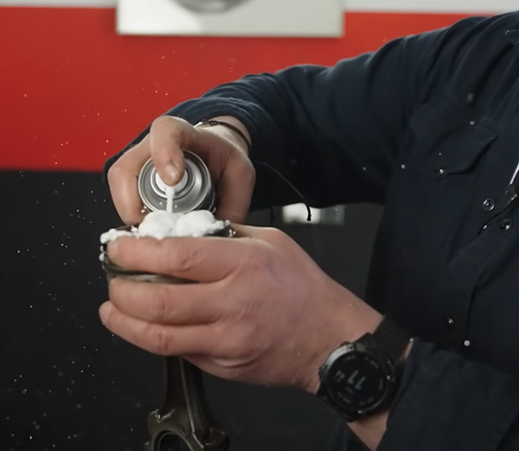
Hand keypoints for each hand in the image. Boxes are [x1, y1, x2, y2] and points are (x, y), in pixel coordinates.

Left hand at [98, 225, 381, 392]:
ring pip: (159, 337)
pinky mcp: (223, 365)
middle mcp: (233, 303)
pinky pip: (178, 353)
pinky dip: (153, 338)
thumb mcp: (271, 241)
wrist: (327, 337)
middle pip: (158, 301)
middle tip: (112, 276)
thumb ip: (227, 234)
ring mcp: (226, 340)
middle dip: (121, 288)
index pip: (177, 257)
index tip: (119, 246)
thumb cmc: (303, 287)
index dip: (137, 252)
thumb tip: (184, 232)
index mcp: (244, 264)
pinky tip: (146, 326)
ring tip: (112, 308)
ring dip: (124, 322)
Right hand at [107, 115, 254, 224]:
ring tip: (162, 231)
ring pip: (120, 191)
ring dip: (134, 215)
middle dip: (138, 205)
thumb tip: (220, 237)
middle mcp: (150, 144)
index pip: (165, 132)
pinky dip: (135, 219)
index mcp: (183, 132)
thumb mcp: (240, 175)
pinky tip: (156, 230)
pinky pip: (122, 202)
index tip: (173, 179)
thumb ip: (234, 203)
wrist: (213, 151)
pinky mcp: (130, 182)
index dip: (164, 153)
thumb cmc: (223, 157)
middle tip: (163, 226)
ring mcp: (136, 163)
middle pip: (127, 171)